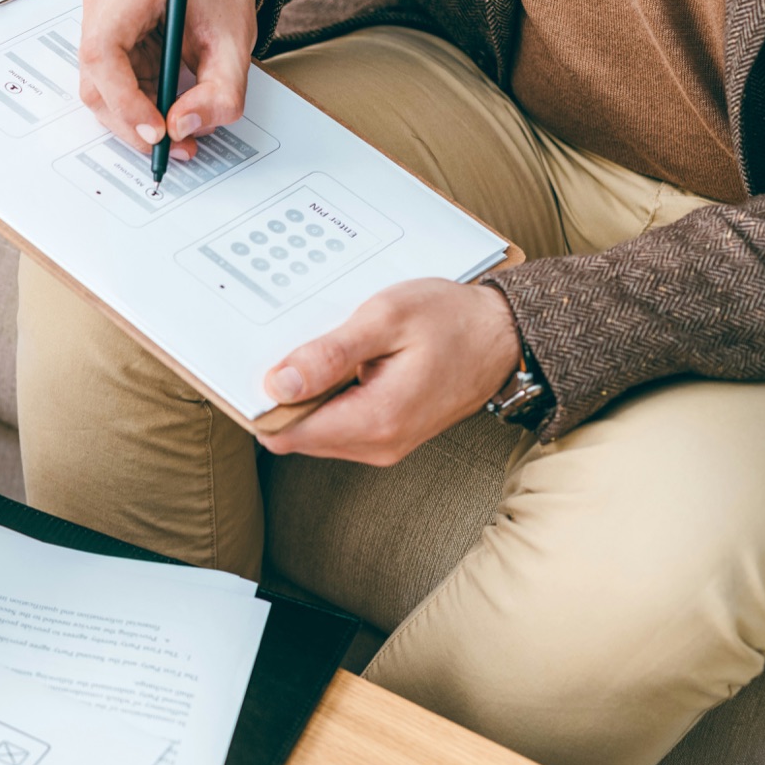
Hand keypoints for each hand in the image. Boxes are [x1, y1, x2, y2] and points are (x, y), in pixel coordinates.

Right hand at [79, 0, 259, 162]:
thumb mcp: (236, 43)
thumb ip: (220, 91)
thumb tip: (182, 128)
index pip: (104, 51)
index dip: (125, 100)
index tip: (157, 130)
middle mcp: (104, 4)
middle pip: (97, 80)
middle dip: (133, 122)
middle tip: (173, 145)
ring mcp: (97, 24)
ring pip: (100, 92)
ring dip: (135, 122)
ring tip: (177, 133)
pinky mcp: (103, 46)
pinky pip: (110, 91)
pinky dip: (138, 111)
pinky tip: (166, 112)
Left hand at [258, 280, 522, 464]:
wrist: (506, 337)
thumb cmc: (452, 320)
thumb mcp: (386, 319)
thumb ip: (330, 354)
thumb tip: (280, 384)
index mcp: (375, 420)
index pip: (287, 433)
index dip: (264, 403)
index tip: (258, 369)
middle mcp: (377, 445)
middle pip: (297, 435)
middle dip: (287, 398)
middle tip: (299, 349)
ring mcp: (383, 446)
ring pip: (315, 432)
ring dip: (310, 397)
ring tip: (330, 354)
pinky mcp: (386, 437)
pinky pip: (338, 426)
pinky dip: (330, 399)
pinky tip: (345, 365)